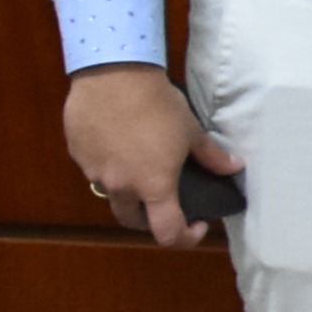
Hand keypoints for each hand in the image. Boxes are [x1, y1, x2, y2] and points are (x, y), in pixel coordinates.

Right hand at [64, 63, 231, 249]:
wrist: (114, 73)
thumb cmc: (157, 104)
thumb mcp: (192, 131)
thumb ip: (212, 156)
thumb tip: (233, 167)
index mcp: (153, 186)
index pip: (167, 233)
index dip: (185, 237)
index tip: (197, 224)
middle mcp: (120, 185)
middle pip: (132, 220)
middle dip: (151, 220)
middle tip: (166, 203)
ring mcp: (94, 170)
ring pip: (110, 194)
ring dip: (127, 191)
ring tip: (141, 167)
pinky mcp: (78, 153)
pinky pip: (94, 168)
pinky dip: (108, 165)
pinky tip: (119, 144)